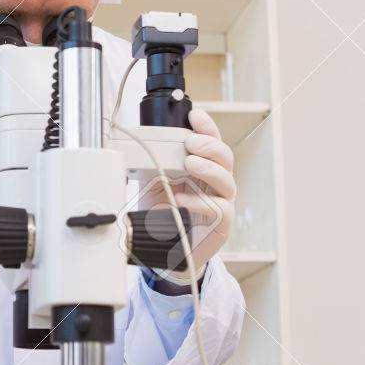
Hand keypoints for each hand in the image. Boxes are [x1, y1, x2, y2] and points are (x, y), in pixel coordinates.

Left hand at [140, 108, 235, 283]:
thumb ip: (154, 163)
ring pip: (227, 180)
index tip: (195, 115)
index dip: (207, 127)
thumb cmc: (165, 213)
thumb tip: (137, 141)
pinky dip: (199, 202)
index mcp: (204, 168)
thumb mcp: (154, 182)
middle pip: (225, 157)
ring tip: (190, 163)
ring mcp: (223, 202)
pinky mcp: (222, 224)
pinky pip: (218, 209)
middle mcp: (217, 183)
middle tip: (190, 142)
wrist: (169, 249)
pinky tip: (182, 199)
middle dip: (209, 145)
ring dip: (208, 169)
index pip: (212, 141)